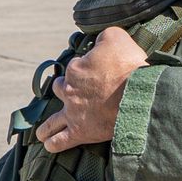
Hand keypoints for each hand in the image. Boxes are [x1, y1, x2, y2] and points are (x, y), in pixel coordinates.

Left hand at [36, 27, 148, 152]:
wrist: (138, 95)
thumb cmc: (129, 66)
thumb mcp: (117, 37)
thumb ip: (105, 36)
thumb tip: (100, 39)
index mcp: (76, 68)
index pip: (75, 66)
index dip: (86, 67)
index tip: (97, 70)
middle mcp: (70, 90)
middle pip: (60, 89)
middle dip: (63, 90)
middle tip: (72, 94)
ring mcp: (73, 112)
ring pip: (52, 121)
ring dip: (46, 126)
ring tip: (42, 132)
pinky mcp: (80, 131)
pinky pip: (60, 140)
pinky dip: (54, 142)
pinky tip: (49, 145)